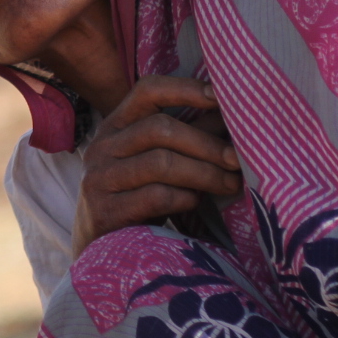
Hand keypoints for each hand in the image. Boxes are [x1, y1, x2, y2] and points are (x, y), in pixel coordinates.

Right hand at [72, 76, 240, 254]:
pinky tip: (195, 203)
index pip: (147, 91)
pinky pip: (156, 196)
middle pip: (160, 128)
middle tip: (237, 160)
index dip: (184, 89)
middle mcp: (101, 146)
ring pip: (161, 163)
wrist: (100, 248)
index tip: (219, 97)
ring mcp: (100, 178)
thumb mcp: (155, 162)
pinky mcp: (105, 211)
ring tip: (229, 184)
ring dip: (204, 173)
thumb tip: (233, 114)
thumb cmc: (137, 198)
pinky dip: (184, 198)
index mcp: (115, 126)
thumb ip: (186, 138)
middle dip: (206, 144)